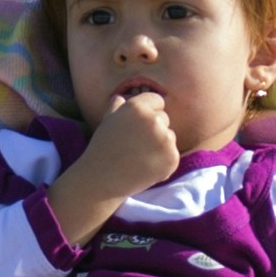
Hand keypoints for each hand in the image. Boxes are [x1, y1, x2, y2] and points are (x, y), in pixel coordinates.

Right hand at [52, 88, 191, 236]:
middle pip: (164, 118)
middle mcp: (153, 120)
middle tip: (136, 144)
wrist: (102, 179)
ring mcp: (165, 140)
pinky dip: (163, 162)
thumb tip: (120, 97)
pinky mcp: (172, 158)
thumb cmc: (102, 148)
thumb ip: (116, 107)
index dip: (149, 112)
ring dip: (159, 145)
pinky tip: (146, 167)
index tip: (138, 125)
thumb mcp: (107, 122)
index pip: (157, 101)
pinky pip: (173, 155)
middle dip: (154, 129)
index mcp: (137, 107)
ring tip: (140, 157)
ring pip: (170, 137)